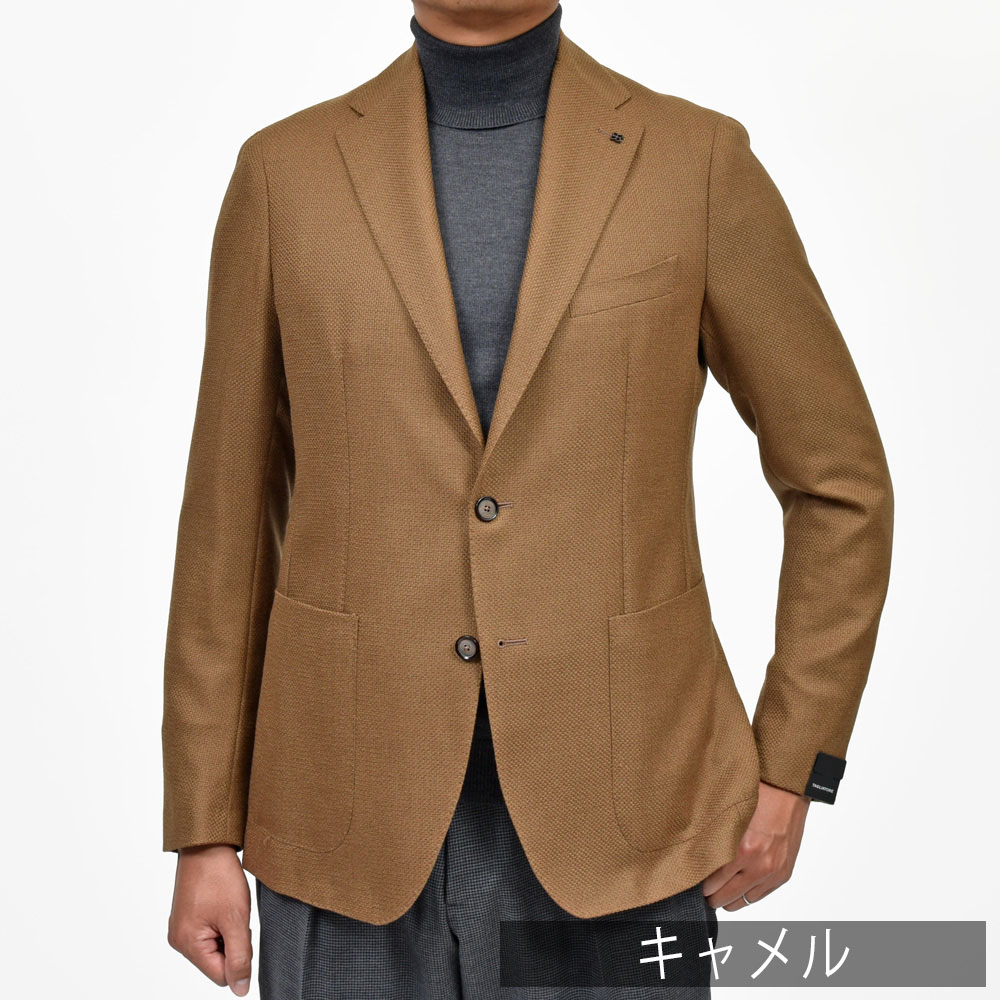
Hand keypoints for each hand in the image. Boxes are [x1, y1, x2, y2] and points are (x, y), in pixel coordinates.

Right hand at [167, 844, 252, 994]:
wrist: (207, 844)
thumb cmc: (219, 877)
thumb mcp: (236, 919)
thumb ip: (239, 957)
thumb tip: (240, 989)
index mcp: (188, 944)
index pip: (220, 976)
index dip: (239, 958)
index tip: (242, 930)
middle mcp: (179, 940)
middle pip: (216, 962)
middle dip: (233, 943)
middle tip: (235, 916)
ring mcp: (181, 928)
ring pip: (214, 947)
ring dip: (228, 932)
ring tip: (229, 907)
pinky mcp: (186, 917)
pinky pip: (208, 933)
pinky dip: (221, 923)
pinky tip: (223, 904)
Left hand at [702, 781, 809, 910]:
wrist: (788, 790)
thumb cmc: (757, 794)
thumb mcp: (729, 813)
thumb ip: (714, 836)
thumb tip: (696, 853)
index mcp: (742, 849)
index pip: (712, 882)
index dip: (699, 885)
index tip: (691, 881)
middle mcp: (759, 865)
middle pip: (725, 896)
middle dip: (711, 896)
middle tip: (701, 891)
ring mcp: (773, 872)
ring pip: (742, 901)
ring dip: (728, 898)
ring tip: (718, 891)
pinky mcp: (783, 874)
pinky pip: (759, 896)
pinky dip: (746, 895)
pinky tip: (737, 888)